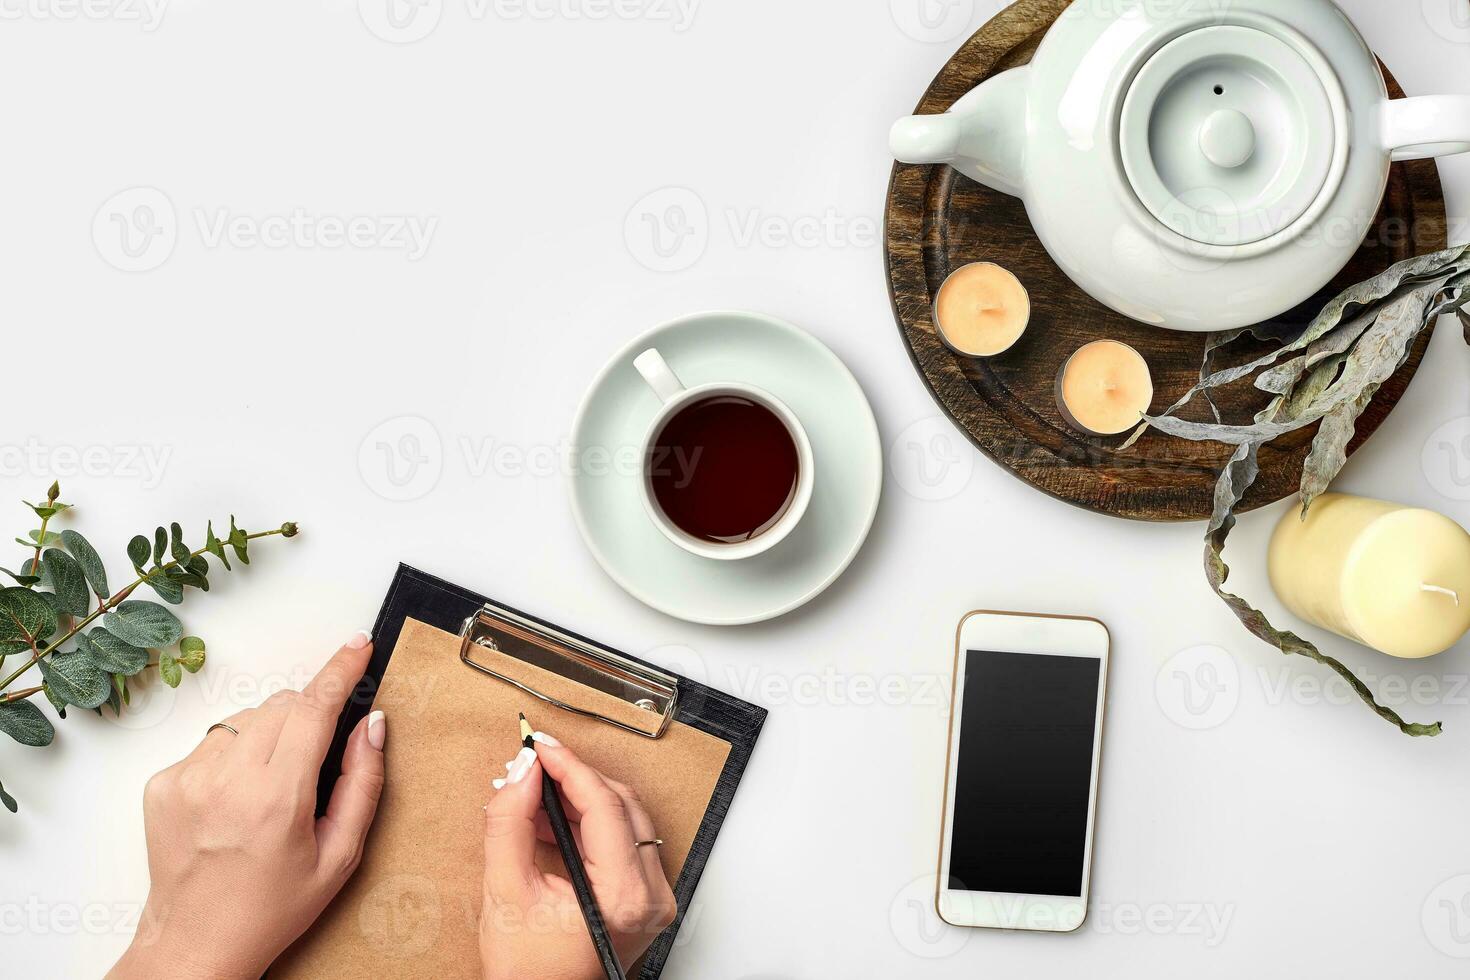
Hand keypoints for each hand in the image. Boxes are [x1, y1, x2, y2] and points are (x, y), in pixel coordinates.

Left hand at [108, 632, 386, 979]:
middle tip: (314, 761)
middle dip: (309, 714)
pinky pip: (214, 740)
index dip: (340, 670)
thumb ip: (364, 784)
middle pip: (283, 705)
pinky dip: (235, 755)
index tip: (357, 646)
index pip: (315, 708)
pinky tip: (237, 799)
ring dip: (270, 734)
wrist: (195, 943)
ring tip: (271, 788)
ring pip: (248, 717)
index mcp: (277, 799)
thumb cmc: (272, 907)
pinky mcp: (163, 782)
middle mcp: (228, 780)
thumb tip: (373, 726)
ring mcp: (188, 778)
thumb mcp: (340, 855)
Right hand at [479, 731, 676, 979]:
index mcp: (623, 896)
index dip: (568, 767)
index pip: (603, 806)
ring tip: (535, 793)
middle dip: (574, 779)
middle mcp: (651, 896)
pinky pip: (624, 840)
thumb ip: (509, 824)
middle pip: (620, 805)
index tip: (541, 746)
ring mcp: (654, 897)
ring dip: (581, 799)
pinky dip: (590, 823)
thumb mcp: (505, 892)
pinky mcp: (646, 897)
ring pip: (625, 818)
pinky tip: (552, 818)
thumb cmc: (528, 971)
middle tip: (533, 765)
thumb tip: (522, 772)